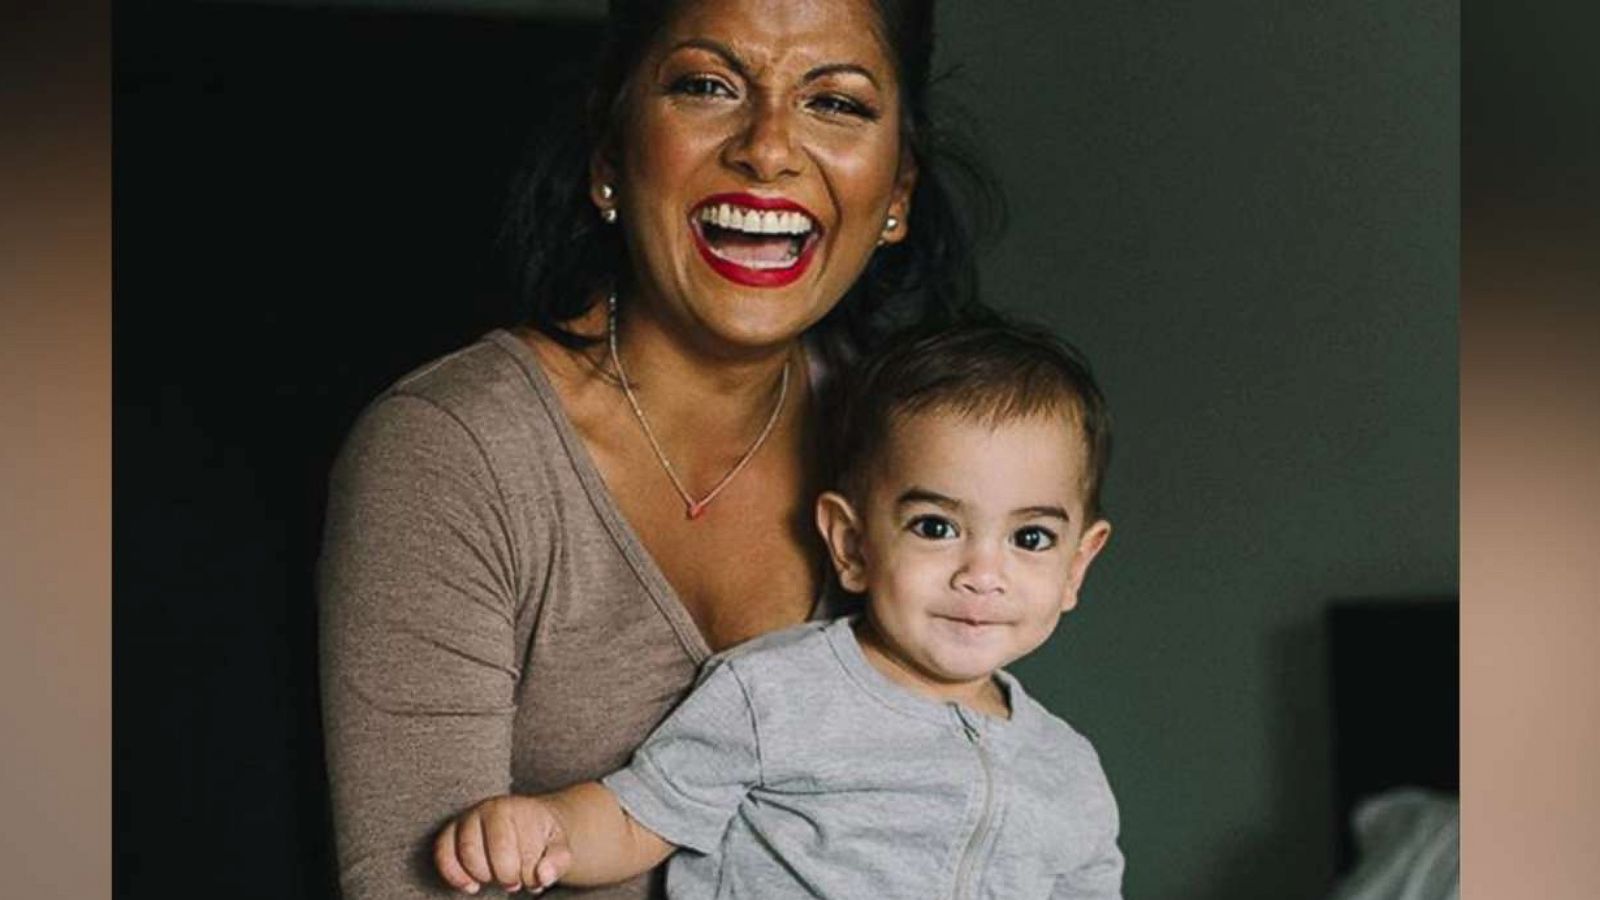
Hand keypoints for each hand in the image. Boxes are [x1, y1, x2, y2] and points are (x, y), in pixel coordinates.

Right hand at [435, 794, 573, 894]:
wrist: (529, 822)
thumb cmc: (543, 838)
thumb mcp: (560, 848)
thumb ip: (558, 862)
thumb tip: (543, 876)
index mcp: (518, 809)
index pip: (519, 850)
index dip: (528, 874)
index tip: (535, 876)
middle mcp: (490, 808)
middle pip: (493, 850)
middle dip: (505, 875)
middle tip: (517, 881)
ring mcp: (469, 818)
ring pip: (466, 853)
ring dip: (483, 876)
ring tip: (498, 879)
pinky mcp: (452, 831)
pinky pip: (442, 853)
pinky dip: (454, 875)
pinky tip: (472, 887)